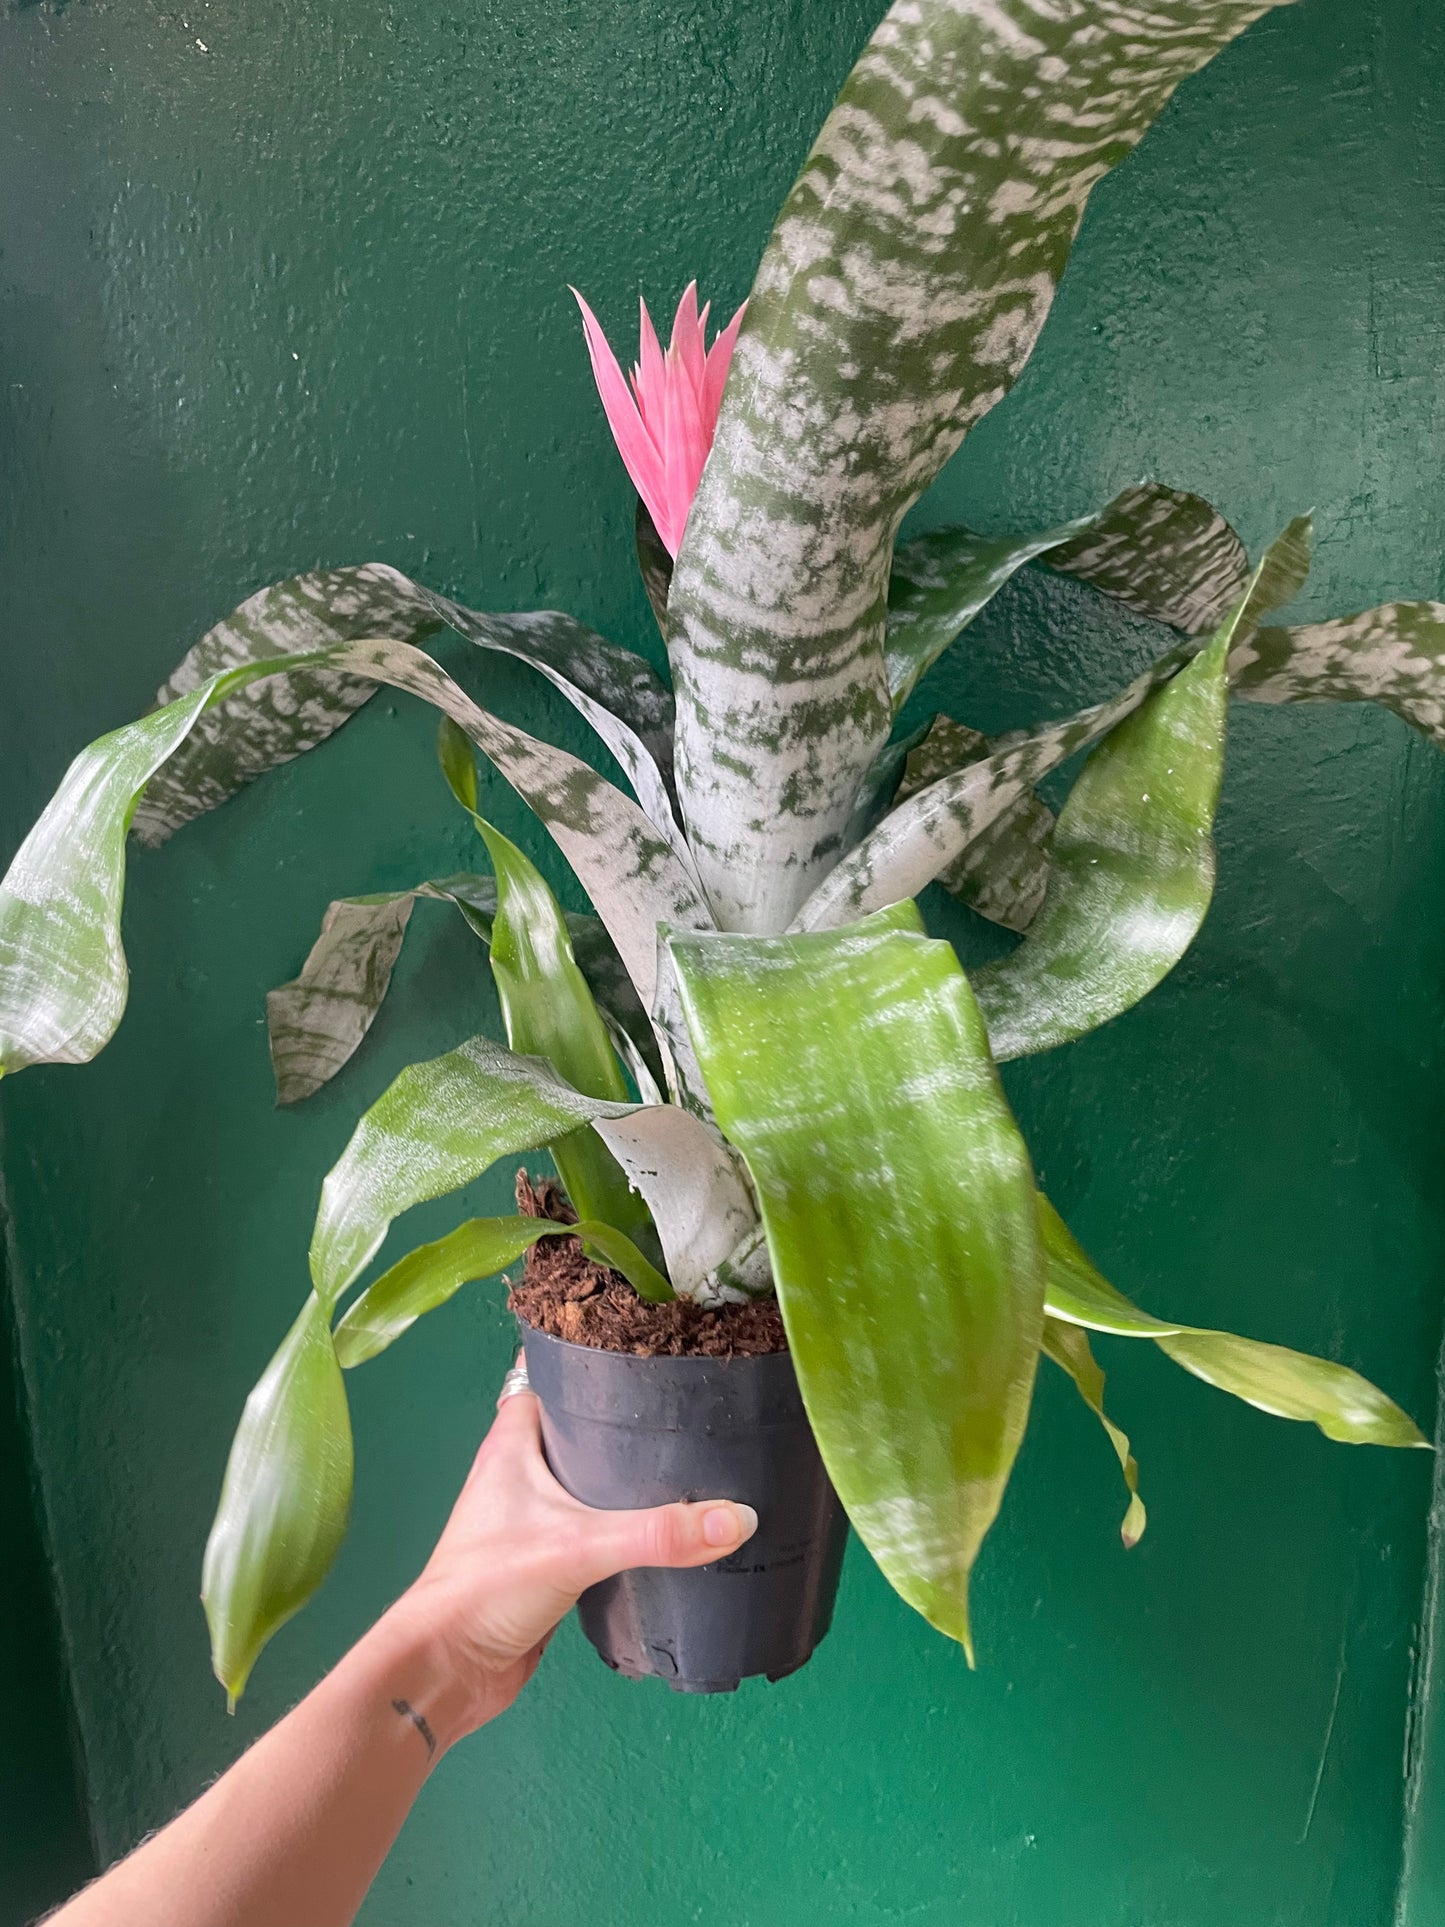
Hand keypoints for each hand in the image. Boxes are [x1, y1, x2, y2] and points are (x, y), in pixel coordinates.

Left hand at [375, 1354, 757, 1746]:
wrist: (447, 1672)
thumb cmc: (489, 1585)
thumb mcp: (578, 1546)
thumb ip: (657, 1533)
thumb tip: (738, 1518)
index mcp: (513, 1442)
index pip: (556, 1374)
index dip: (598, 1357)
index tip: (655, 1346)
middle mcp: (521, 1472)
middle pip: (582, 1428)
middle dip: (630, 1419)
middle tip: (694, 1407)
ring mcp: (534, 1520)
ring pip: (591, 1482)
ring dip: (631, 1477)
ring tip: (696, 1463)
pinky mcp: (549, 1564)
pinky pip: (598, 1530)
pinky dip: (628, 1526)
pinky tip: (670, 1530)